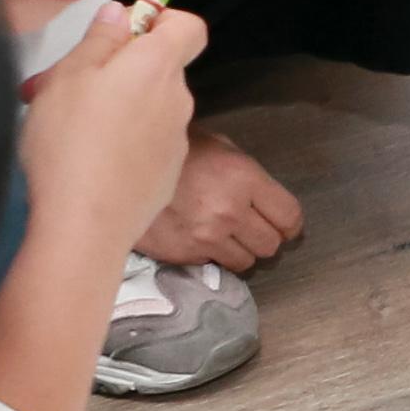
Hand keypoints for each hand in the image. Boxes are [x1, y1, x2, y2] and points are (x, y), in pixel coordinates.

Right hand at [20, 0, 205, 257]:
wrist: (84, 224)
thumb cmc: (71, 142)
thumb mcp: (69, 75)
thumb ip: (100, 38)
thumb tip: (121, 14)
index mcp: (158, 66)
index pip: (189, 27)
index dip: (162, 22)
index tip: (124, 33)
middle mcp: (178, 100)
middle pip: (159, 70)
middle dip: (118, 71)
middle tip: (65, 86)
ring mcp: (176, 141)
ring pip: (149, 109)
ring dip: (116, 108)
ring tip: (65, 127)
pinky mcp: (167, 175)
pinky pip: (147, 145)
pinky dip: (122, 144)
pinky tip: (86, 160)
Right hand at [133, 126, 302, 270]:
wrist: (120, 171)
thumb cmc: (173, 152)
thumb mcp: (216, 145)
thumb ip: (245, 171)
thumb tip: (264, 195)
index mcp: (243, 177)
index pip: (289, 215)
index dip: (289, 223)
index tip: (284, 224)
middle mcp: (230, 211)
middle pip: (271, 244)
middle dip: (265, 237)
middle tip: (251, 228)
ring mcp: (207, 237)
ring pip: (246, 261)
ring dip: (240, 250)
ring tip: (224, 234)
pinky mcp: (185, 256)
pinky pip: (214, 265)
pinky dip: (211, 256)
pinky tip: (198, 237)